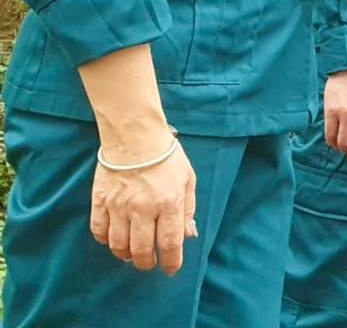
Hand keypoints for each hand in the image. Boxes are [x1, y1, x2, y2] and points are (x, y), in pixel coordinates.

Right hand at [89, 131, 196, 274]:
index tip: (170, 269)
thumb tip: (188, 235)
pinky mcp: (101, 202)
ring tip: (131, 255)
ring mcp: (119, 206)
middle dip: (146, 263)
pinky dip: (106, 241)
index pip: (169, 243)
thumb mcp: (188, 180)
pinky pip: (99, 231)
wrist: (135, 136)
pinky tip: (114, 240)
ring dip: (125, 255)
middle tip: (148, 264)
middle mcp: (143, 208)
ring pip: (118, 245)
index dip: (170, 262)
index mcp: (169, 203)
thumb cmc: (166, 157)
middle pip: (141, 250)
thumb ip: (188, 209)